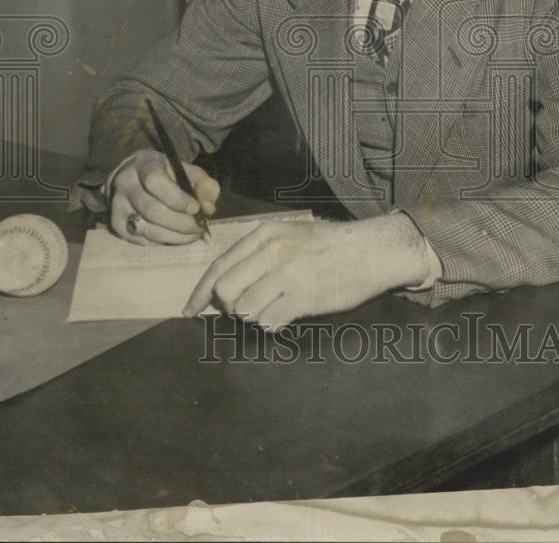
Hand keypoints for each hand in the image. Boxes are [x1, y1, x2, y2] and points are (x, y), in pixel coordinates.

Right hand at [108, 149, 218, 244]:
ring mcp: (118, 205)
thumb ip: (205, 187)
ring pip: (147, 229)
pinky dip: (163, 241)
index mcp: (144, 164)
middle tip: (199, 227)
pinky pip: (142, 240)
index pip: (155, 181)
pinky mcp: (117, 224)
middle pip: (152, 210)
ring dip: (175, 236)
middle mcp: (126, 183)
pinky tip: (175, 235)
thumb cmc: (170, 175)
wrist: (137, 178)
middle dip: (181, 223)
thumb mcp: (190, 172)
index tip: (195, 208)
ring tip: (192, 234)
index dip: (177, 199)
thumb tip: (208, 209)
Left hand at [183, 212, 428, 328]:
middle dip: (231, 305)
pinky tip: (290, 311)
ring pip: (245, 309)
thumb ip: (257, 254)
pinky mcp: (303, 297)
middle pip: (226, 291)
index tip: (189, 311)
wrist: (369, 251)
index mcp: (265, 235)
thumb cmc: (328, 245)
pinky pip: (269, 322)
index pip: (219, 266)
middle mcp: (272, 252)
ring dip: (255, 314)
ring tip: (277, 304)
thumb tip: (224, 285)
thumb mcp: (288, 235)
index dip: (200, 293)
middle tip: (251, 304)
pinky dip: (274, 323)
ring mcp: (288, 274)